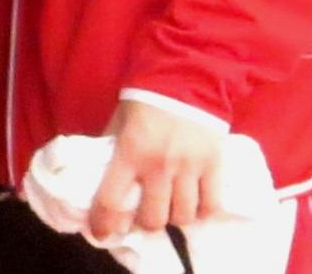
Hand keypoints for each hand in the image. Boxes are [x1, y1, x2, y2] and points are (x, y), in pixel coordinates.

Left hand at [88, 96, 226, 238]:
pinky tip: (195, 205)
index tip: (100, 232)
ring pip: (183, 216)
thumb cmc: (145, 102)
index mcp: (128, 153)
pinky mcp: (214, 165)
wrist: (186, 78)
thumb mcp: (117, 124)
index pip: (111, 201)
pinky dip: (202, 211)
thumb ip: (110, 150)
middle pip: (153, 218)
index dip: (103, 223)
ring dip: (174, 217)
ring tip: (170, 207)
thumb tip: (97, 177)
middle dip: (145, 222)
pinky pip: (211, 205)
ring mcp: (189, 167)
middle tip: (143, 214)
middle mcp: (159, 165)